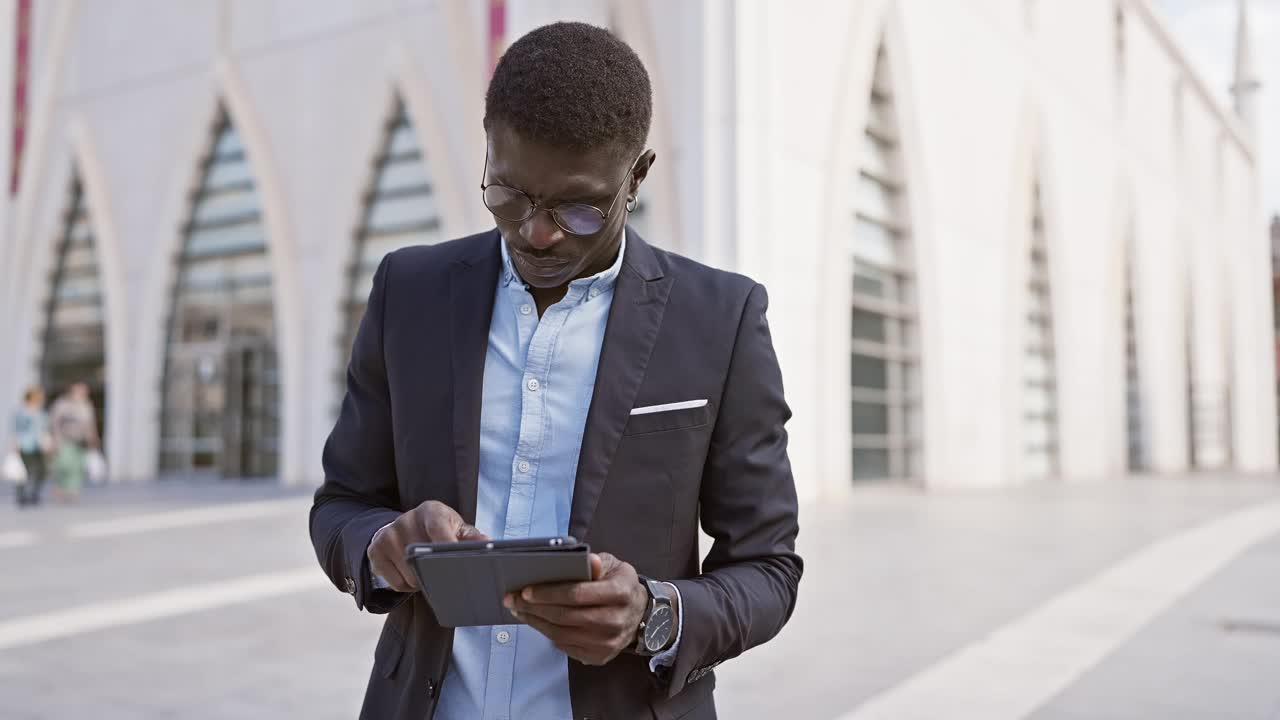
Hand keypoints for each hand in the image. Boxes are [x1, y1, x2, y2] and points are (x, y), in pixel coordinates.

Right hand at [366, 500, 487, 592]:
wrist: (403, 527)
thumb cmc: (438, 529)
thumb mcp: (456, 528)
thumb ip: (472, 537)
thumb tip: (486, 543)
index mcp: (430, 511)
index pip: (438, 529)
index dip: (447, 546)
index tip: (456, 563)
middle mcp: (406, 520)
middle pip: (423, 558)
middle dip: (436, 572)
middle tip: (445, 574)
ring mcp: (388, 535)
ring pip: (410, 575)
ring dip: (422, 581)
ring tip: (427, 571)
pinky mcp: (375, 551)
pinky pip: (397, 583)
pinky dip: (407, 586)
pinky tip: (411, 574)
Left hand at [505, 552, 647, 665]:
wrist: (639, 613)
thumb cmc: (619, 584)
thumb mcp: (613, 566)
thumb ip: (596, 563)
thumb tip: (588, 560)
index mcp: (620, 593)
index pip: (577, 594)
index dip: (549, 593)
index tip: (525, 590)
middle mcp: (616, 621)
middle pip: (566, 616)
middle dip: (534, 608)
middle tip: (513, 600)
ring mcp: (608, 642)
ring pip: (562, 634)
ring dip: (535, 622)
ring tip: (519, 611)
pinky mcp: (599, 656)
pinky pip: (565, 646)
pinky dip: (547, 633)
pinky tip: (537, 621)